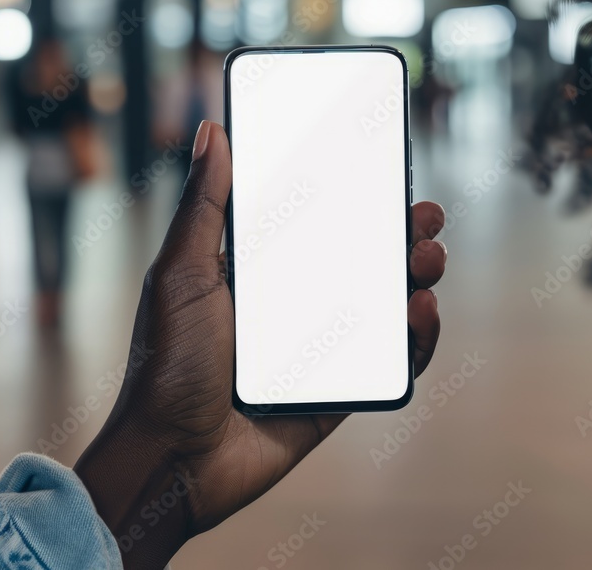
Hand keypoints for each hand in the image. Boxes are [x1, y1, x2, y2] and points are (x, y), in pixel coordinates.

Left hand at [75, 120, 446, 568]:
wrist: (171, 460)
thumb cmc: (164, 366)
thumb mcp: (180, 275)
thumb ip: (203, 207)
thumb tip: (210, 131)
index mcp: (258, 273)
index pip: (318, 224)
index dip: (357, 198)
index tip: (387, 172)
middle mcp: (293, 306)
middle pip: (362, 260)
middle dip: (400, 234)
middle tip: (424, 217)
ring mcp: (319, 351)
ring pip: (384, 306)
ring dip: (417, 277)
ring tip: (427, 261)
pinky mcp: (337, 394)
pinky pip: (389, 362)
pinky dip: (417, 338)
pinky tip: (421, 313)